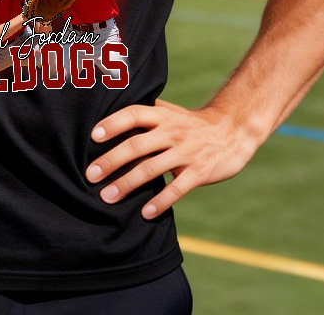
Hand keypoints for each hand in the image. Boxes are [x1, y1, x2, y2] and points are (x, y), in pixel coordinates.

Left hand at [86, 99, 257, 218]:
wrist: (233, 131)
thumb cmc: (192, 123)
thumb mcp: (170, 111)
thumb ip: (146, 112)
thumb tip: (110, 111)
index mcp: (162, 115)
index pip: (133, 114)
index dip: (113, 123)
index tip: (92, 137)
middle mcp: (172, 131)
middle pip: (136, 145)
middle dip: (111, 160)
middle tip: (90, 175)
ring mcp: (186, 152)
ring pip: (151, 169)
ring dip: (127, 184)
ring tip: (107, 197)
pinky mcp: (199, 172)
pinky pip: (177, 189)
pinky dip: (160, 202)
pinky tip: (145, 213)